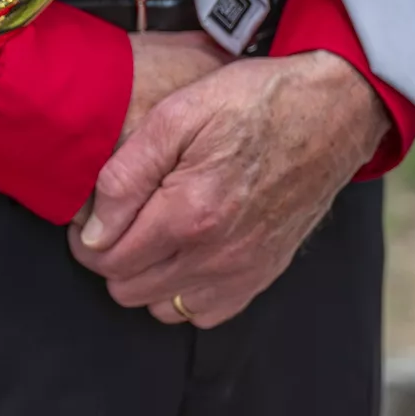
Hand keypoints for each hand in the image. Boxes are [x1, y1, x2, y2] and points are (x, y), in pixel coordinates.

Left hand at [69, 50, 390, 327]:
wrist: (329, 112)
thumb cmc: (250, 103)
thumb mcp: (175, 115)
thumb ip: (126, 176)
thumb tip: (94, 231)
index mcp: (188, 214)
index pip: (107, 260)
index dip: (85, 240)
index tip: (88, 217)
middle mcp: (216, 256)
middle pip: (128, 289)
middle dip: (111, 258)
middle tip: (116, 219)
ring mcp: (243, 271)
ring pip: (162, 307)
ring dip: (145, 276)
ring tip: (148, 232)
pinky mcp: (263, 275)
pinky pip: (203, 312)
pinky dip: (183, 290)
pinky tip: (182, 250)